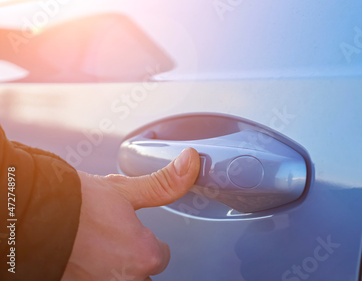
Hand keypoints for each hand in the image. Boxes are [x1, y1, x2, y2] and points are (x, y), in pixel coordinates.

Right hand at [61, 148, 199, 280]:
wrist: (27, 213)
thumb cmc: (73, 203)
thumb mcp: (124, 190)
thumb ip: (164, 184)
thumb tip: (190, 163)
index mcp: (144, 255)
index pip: (161, 255)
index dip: (145, 239)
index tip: (130, 229)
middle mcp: (125, 279)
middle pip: (141, 271)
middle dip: (129, 256)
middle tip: (108, 236)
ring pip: (120, 278)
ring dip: (111, 266)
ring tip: (92, 246)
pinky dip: (92, 272)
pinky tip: (80, 255)